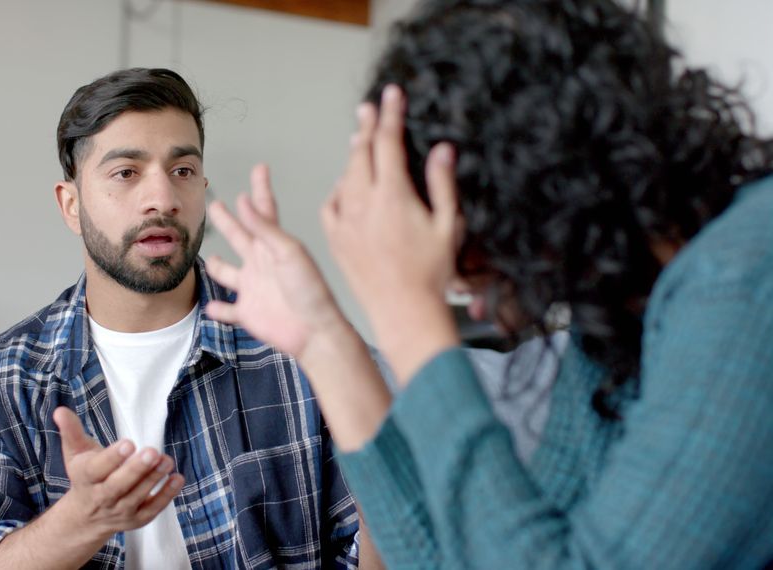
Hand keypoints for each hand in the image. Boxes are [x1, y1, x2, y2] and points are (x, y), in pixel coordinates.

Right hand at [53, 407, 183, 538]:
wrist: (86, 516)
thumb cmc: (85, 476)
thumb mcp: (75, 453)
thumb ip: (71, 431)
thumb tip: (61, 411)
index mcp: (86, 478)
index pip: (97, 469)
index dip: (112, 457)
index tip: (128, 443)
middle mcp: (102, 497)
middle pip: (118, 486)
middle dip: (136, 469)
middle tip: (152, 452)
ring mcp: (120, 511)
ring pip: (137, 497)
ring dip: (153, 479)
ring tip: (166, 460)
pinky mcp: (136, 519)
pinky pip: (152, 509)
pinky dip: (166, 496)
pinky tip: (177, 478)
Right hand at [205, 164, 350, 359]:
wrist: (315, 331)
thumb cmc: (310, 290)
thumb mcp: (288, 252)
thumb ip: (264, 228)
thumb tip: (243, 200)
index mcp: (273, 245)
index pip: (264, 210)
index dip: (260, 189)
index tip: (260, 169)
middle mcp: (260, 263)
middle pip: (238, 236)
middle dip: (227, 221)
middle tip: (216, 205)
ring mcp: (253, 288)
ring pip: (226, 273)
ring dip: (216, 266)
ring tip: (211, 260)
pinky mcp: (248, 313)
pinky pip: (227, 311)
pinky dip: (217, 310)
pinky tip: (210, 308)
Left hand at [322, 85, 460, 380]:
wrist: (402, 312)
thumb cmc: (429, 275)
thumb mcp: (448, 225)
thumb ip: (441, 183)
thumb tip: (441, 150)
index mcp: (393, 195)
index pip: (388, 142)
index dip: (390, 114)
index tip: (391, 95)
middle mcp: (364, 204)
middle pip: (362, 152)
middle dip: (367, 126)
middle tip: (368, 108)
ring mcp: (346, 221)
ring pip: (345, 176)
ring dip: (353, 155)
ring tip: (360, 141)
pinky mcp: (336, 239)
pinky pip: (331, 204)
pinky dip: (339, 189)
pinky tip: (346, 187)